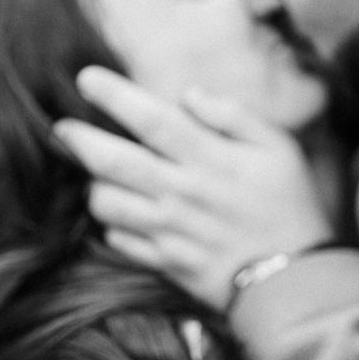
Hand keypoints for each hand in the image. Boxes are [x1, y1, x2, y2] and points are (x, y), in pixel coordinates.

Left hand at [53, 67, 333, 308]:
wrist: (296, 280)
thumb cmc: (292, 206)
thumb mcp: (280, 148)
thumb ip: (234, 115)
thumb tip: (189, 94)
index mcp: (209, 159)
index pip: (150, 119)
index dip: (113, 95)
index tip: (86, 79)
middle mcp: (181, 193)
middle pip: (113, 162)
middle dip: (79, 140)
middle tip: (62, 128)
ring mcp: (169, 231)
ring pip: (107, 204)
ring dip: (95, 186)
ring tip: (99, 176)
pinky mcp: (165, 263)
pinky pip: (119, 241)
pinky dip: (113, 227)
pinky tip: (124, 216)